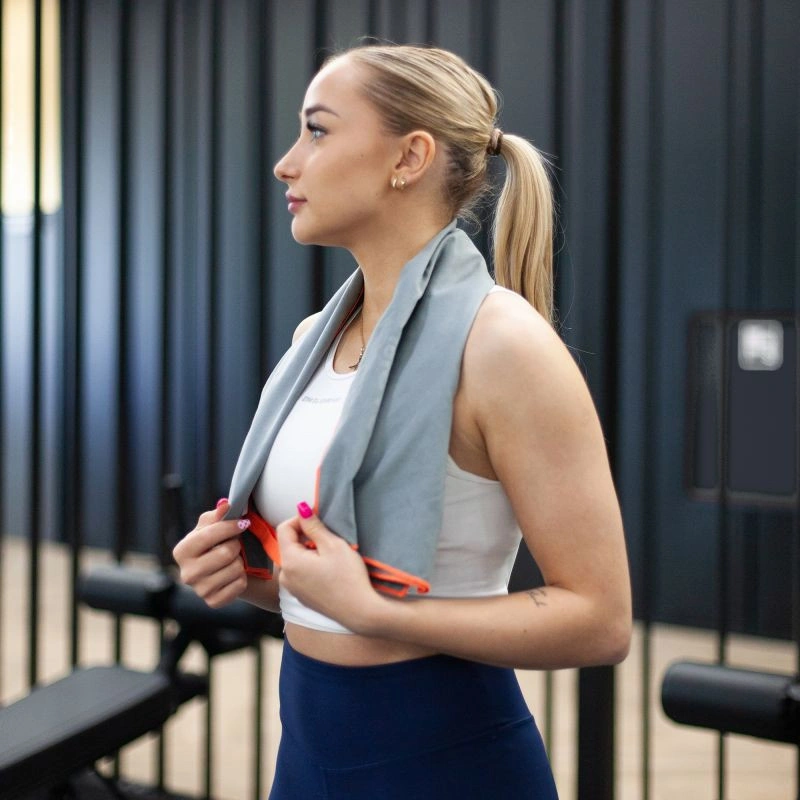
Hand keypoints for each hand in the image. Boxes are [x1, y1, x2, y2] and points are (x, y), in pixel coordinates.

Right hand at [173, 499, 249, 607]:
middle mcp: (186, 574)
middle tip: (236, 545)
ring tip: (234, 559)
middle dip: (236, 546)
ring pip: (234, 569)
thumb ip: (218, 514)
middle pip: (225, 554)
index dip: (230, 526)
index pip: (208, 535)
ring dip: (240, 561)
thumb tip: (226, 505)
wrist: (224, 569)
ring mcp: (199, 590)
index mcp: (181, 551)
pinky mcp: (213, 602)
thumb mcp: (214, 525)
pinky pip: (239, 585)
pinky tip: (235, 574)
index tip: (243, 522)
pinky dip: (242, 577)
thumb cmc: (217, 542)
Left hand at [276, 502, 380, 631]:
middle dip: (305, 536)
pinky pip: (299, 573)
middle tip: (328, 538)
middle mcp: (285, 576)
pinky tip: (329, 570)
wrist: (360, 612)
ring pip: (295, 559)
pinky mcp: (301, 597)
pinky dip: (310, 566)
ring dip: (308, 551)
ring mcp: (292, 589)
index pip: (283, 528)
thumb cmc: (349, 577)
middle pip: (288, 544)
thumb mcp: (333, 545)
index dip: (300, 519)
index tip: (318, 520)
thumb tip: (301, 509)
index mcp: (289, 561)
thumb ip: (314, 526)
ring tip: (330, 555)